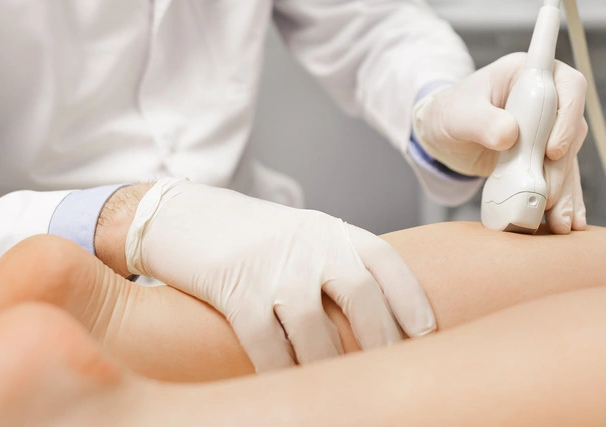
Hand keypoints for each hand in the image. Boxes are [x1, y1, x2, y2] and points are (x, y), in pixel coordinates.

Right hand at [116, 180, 435, 370]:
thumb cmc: (245, 235)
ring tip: (340, 390)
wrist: (179, 215)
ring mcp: (274, 267)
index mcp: (331, 232)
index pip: (385, 261)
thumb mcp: (300, 236)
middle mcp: (310, 245)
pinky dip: (280, 371)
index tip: (426, 333)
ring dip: (330, 368)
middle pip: (361, 298)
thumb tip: (371, 320)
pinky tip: (287, 385)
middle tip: (388, 374)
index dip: (411, 299)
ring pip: (316, 332)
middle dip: (380, 342)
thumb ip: (335, 265)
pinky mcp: (236, 289)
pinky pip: (267, 344)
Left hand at [412, 53, 588, 232]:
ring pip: (569, 160)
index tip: (552, 149)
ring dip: (566, 191)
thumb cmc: (451, 113)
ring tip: (559, 222)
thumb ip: (481, 120)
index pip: (567, 85)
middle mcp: (547, 100)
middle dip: (562, 167)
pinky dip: (562, 200)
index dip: (568, 115)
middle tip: (546, 194)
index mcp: (530, 75)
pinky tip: (566, 222)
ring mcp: (548, 130)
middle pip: (572, 130)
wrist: (445, 136)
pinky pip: (560, 178)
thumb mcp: (459, 114)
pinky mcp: (544, 157)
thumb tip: (508, 134)